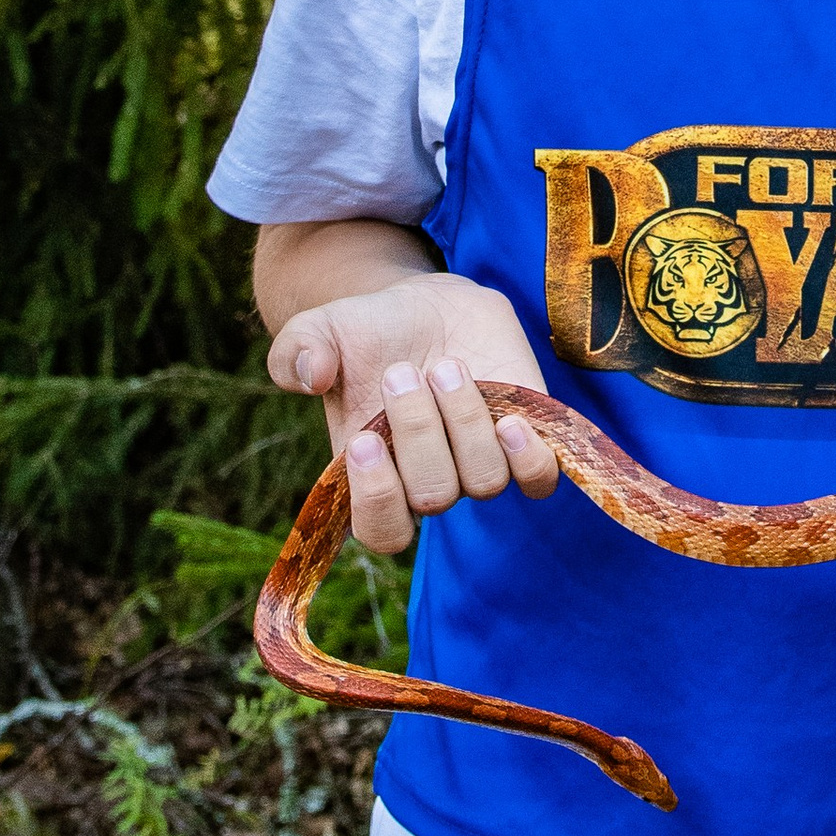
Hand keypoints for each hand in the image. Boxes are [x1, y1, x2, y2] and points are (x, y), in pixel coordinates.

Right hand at [266, 272, 561, 553]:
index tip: (364, 439)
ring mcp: (478, 463)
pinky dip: (531, 458)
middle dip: (418, 431)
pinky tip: (514, 420)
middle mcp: (427, 480)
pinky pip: (539, 478)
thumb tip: (311, 374)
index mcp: (372, 475)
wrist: (422, 305)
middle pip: (434, 496)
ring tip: (446, 367)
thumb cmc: (364, 330)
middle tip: (402, 370)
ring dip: (466, 423)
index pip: (381, 530)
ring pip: (484, 479)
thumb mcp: (317, 330)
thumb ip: (296, 351)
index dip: (377, 499)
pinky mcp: (523, 439)